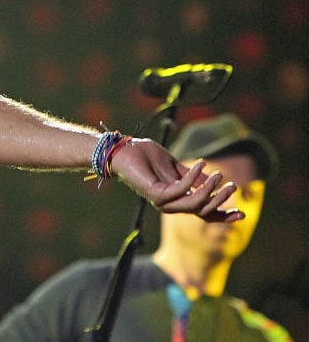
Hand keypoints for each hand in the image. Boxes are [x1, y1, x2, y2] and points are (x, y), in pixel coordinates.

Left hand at [110, 138, 244, 222]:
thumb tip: (213, 181)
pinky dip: (194, 177)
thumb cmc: (146, 156)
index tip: (242, 214)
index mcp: (177, 199)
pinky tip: (200, 164)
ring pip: (195, 203)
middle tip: (233, 185)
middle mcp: (171, 204)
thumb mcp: (175, 167)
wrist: (123, 150)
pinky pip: (182, 189)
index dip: (222, 215)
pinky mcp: (156, 194)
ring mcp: (163, 201)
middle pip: (203, 211)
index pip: (203, 213)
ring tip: (219, 175)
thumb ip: (192, 176)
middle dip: (220, 200)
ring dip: (210, 189)